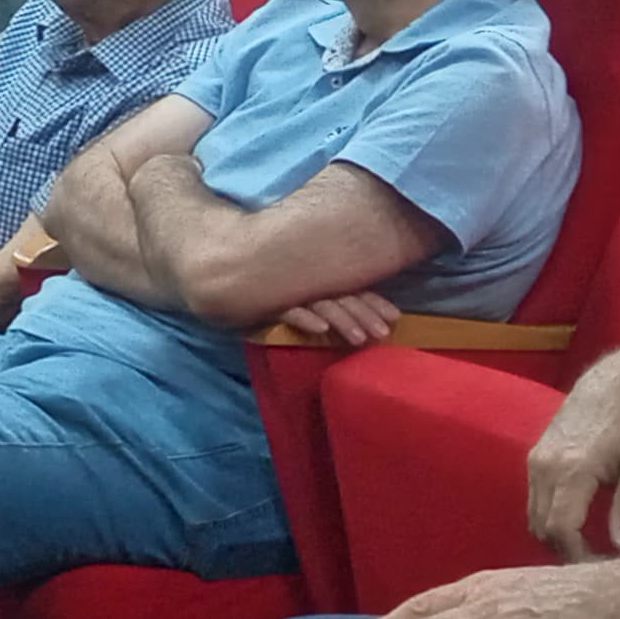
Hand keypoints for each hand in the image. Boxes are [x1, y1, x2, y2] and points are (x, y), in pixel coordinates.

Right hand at [275, 290, 401, 345]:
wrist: (222, 280)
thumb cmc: (269, 290)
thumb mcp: (304, 292)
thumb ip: (327, 299)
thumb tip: (357, 321)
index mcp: (319, 278)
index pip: (353, 288)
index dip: (375, 302)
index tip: (397, 318)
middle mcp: (308, 282)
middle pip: (342, 297)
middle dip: (365, 315)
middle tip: (383, 334)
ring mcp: (288, 291)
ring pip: (321, 305)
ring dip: (342, 320)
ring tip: (359, 339)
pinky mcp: (265, 302)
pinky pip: (287, 310)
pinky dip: (304, 318)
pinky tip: (319, 330)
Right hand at [527, 351, 619, 560]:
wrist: (616, 381)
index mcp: (573, 469)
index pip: (560, 529)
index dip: (577, 557)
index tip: (600, 570)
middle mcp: (545, 465)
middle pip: (541, 528)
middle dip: (565, 552)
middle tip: (596, 565)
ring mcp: (535, 461)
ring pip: (533, 517)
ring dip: (555, 538)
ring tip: (588, 548)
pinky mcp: (534, 458)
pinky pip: (533, 501)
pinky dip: (549, 520)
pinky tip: (576, 525)